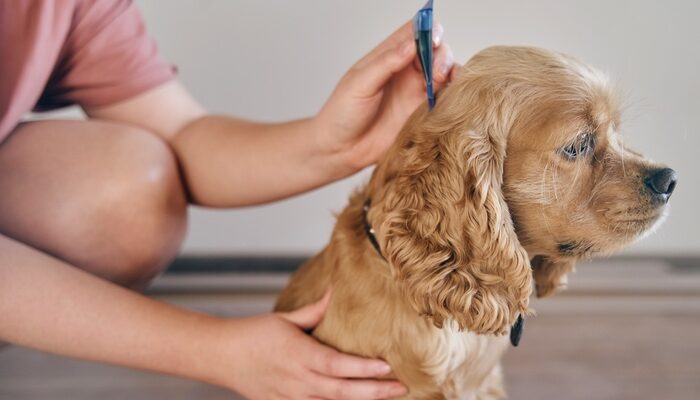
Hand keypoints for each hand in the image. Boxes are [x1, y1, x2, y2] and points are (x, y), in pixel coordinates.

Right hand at [210, 291, 406, 399]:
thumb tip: (337, 290)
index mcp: (299, 354)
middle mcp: (298, 380)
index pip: (337, 365)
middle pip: (342, 391)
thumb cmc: (253, 334)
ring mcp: (292, 397)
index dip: (363, 369)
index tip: (387, 366)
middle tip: (402, 387)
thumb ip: (316, 310)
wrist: (221, 356)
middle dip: (375, 391)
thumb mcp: (285, 318)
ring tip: (389, 395)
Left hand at [314, 20, 455, 173]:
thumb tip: (411, 45)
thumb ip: (386, 63)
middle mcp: (405, 71)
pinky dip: (454, 93)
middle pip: (435, 50)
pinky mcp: (423, 113)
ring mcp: (416, 91)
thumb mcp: (359, 84)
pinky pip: (445, 98)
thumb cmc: (342, 114)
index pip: (413, 32)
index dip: (427, 30)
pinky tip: (449, 95)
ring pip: (444, 71)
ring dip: (450, 70)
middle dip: (441, 53)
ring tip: (440, 80)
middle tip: (435, 69)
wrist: (341, 149)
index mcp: (387, 56)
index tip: (432, 38)